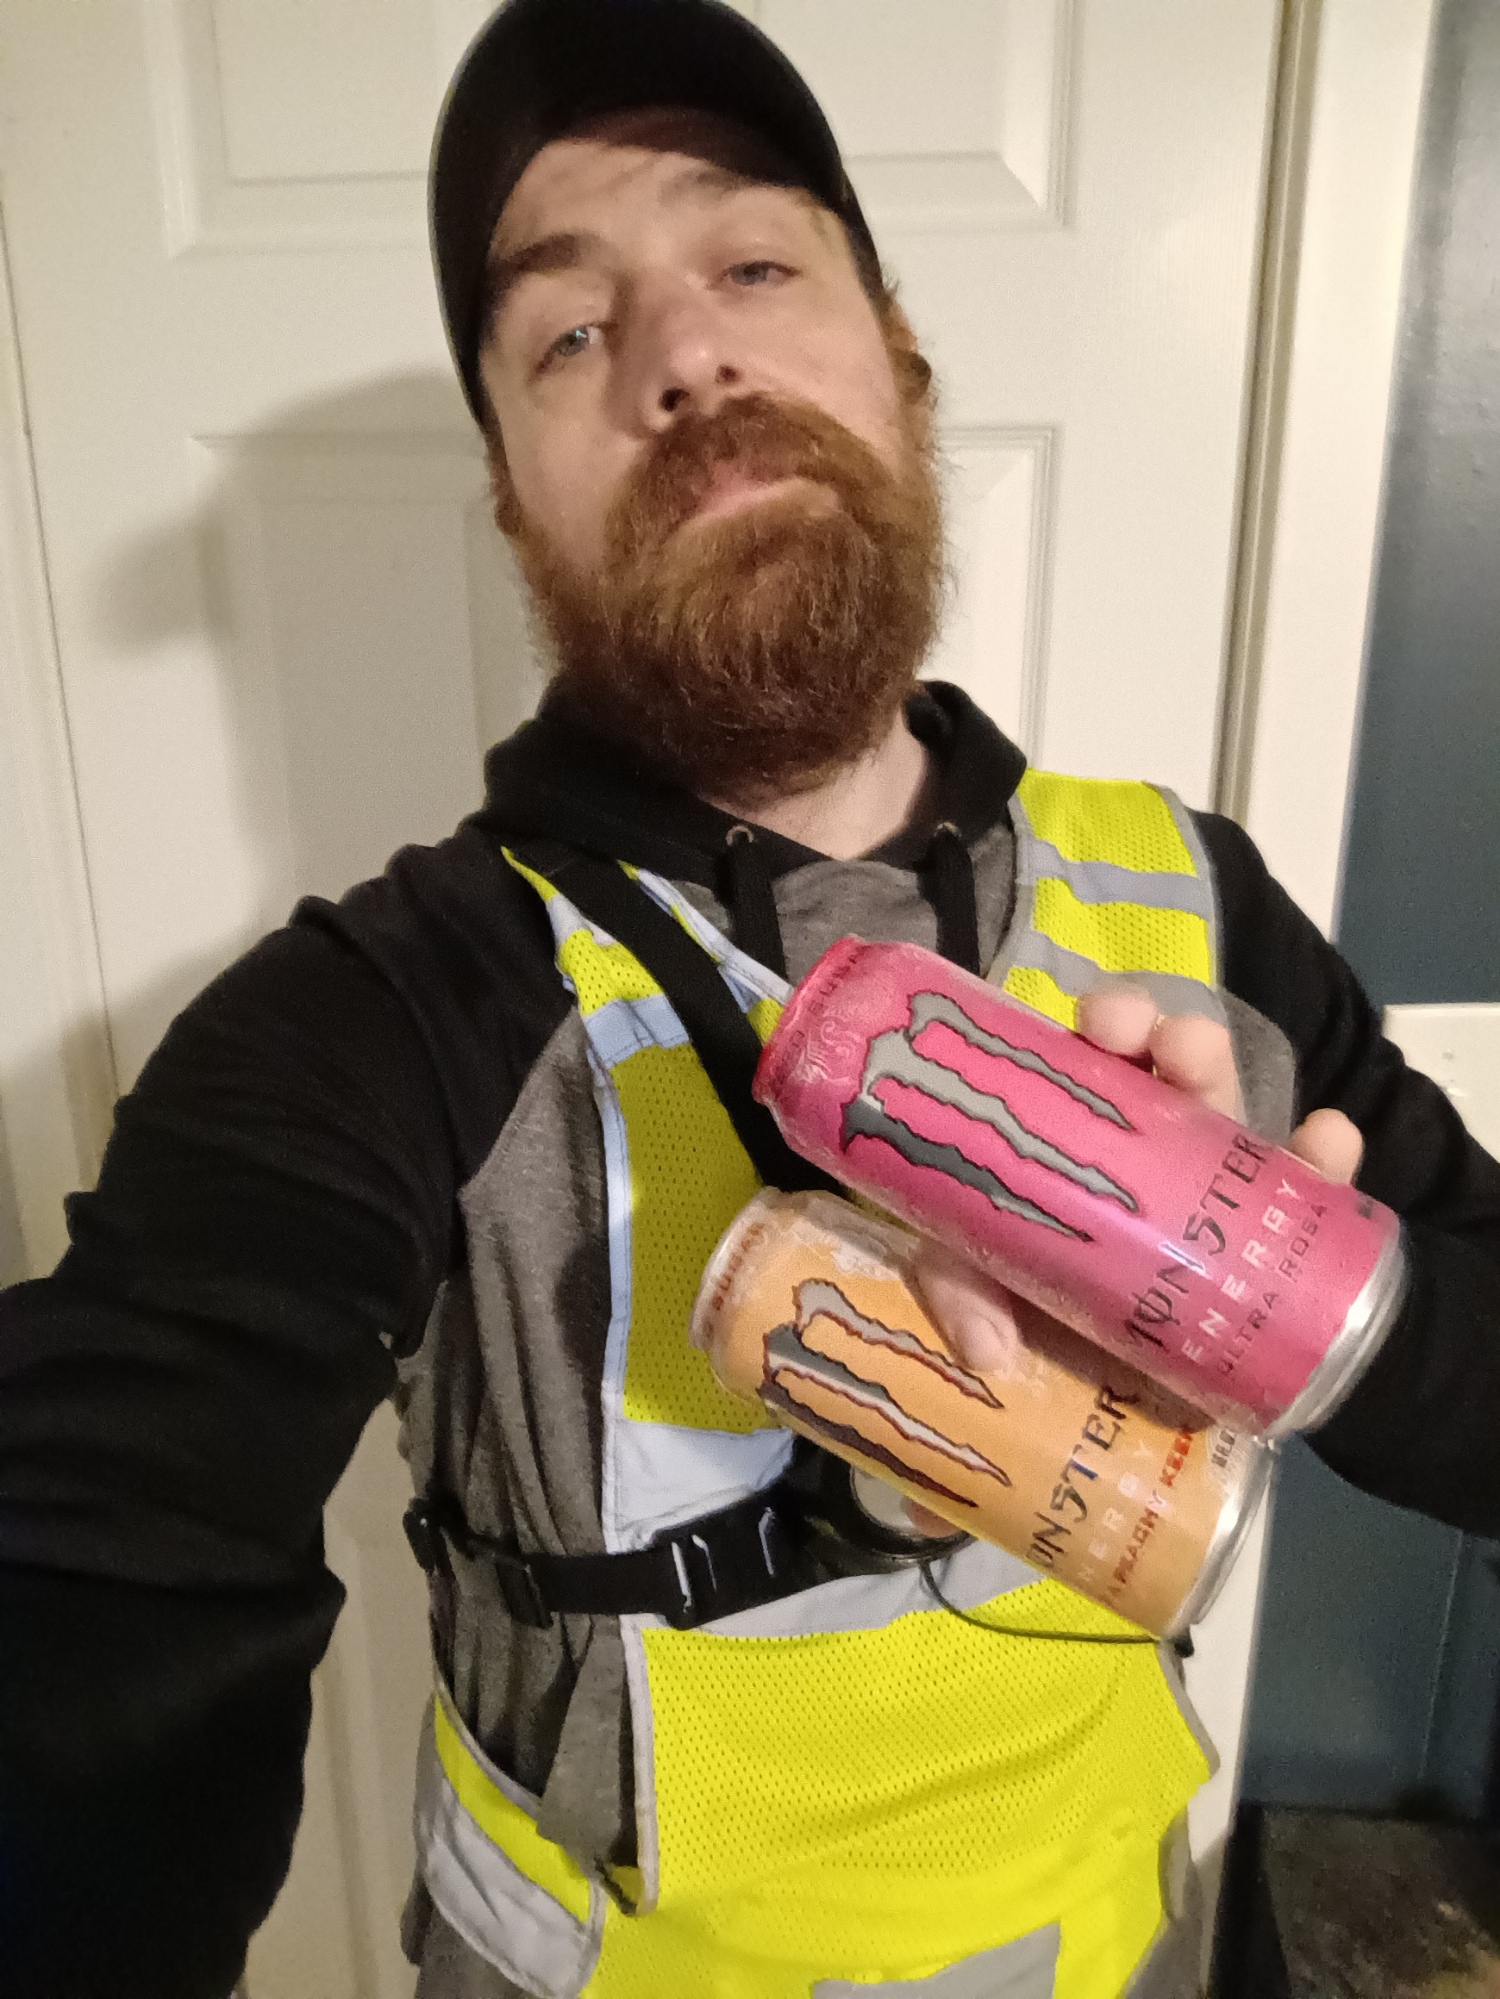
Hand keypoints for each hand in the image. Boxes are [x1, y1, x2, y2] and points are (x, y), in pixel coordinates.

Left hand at [910, 983, 1363, 1378]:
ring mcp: (1208, 1195)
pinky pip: (1303, 1198)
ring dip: (1220, 1077)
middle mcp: (1146, 1152)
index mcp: (1077, 1138)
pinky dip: (1322, 1164)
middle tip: (1142, 1034)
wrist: (1097, 1409)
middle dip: (1160, 1036)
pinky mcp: (1264, 1249)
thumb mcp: (979, 1288)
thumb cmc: (1034, 1317)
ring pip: (1224, 1117)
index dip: (1106, 1028)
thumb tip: (986, 1346)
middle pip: (1161, 1073)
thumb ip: (964, 1294)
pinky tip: (1330, 1139)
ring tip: (1204, 1061)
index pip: (1094, 1064)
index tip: (1102, 1021)